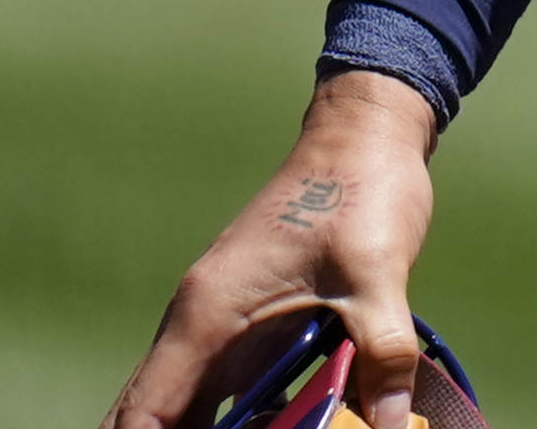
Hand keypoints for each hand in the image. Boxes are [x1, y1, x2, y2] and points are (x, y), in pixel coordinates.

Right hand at [106, 72, 442, 428]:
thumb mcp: (379, 278)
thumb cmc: (362, 193)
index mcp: (207, 315)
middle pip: (155, 414)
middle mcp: (200, 323)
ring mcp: (223, 322)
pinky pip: (230, 386)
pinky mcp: (253, 321)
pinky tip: (288, 423)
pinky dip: (245, 417)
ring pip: (192, 403)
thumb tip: (391, 424)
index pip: (145, 411)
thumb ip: (382, 355)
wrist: (366, 135)